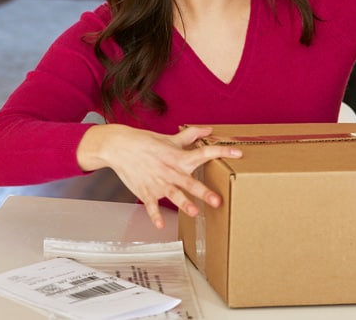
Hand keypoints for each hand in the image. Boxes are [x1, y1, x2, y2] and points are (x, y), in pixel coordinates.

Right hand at [77, 124, 241, 228]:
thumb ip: (190, 136)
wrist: (118, 146)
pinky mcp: (145, 191)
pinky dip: (154, 215)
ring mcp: (157, 182)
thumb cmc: (144, 142)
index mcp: (177, 156)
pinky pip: (150, 205)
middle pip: (189, 181)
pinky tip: (160, 225)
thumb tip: (208, 129)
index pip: (203, 152)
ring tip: (194, 212)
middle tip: (217, 200)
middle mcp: (169, 170)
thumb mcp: (168, 138)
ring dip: (183, 203)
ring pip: (172, 194)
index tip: (238, 153)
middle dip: (203, 191)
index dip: (221, 151)